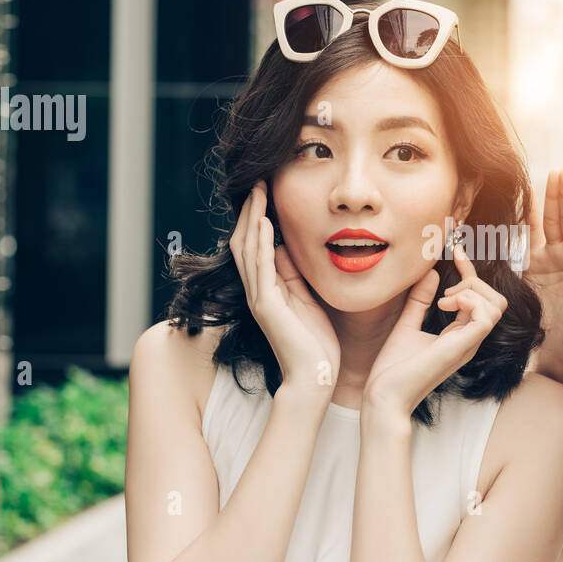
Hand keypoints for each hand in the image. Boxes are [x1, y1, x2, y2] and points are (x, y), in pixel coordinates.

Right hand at [229, 180, 339, 394]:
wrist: (315, 379)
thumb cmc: (317, 344)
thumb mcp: (308, 299)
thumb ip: (297, 276)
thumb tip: (291, 247)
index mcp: (268, 289)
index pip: (257, 246)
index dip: (259, 217)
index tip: (267, 190)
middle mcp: (258, 292)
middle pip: (245, 242)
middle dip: (251, 211)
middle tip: (258, 182)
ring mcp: (259, 299)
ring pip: (248, 250)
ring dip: (253, 219)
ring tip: (259, 192)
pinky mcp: (266, 307)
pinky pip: (260, 270)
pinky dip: (262, 245)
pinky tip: (266, 224)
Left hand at [362, 241, 505, 419]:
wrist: (385, 395)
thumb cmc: (394, 368)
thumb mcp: (407, 324)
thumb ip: (419, 300)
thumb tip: (432, 273)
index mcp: (460, 335)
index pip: (480, 298)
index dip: (470, 271)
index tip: (457, 252)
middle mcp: (470, 339)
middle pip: (496, 299)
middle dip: (473, 281)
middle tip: (444, 293)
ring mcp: (469, 344)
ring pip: (496, 305)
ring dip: (471, 291)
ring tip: (443, 300)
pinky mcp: (463, 347)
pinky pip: (486, 315)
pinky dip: (469, 300)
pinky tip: (445, 305)